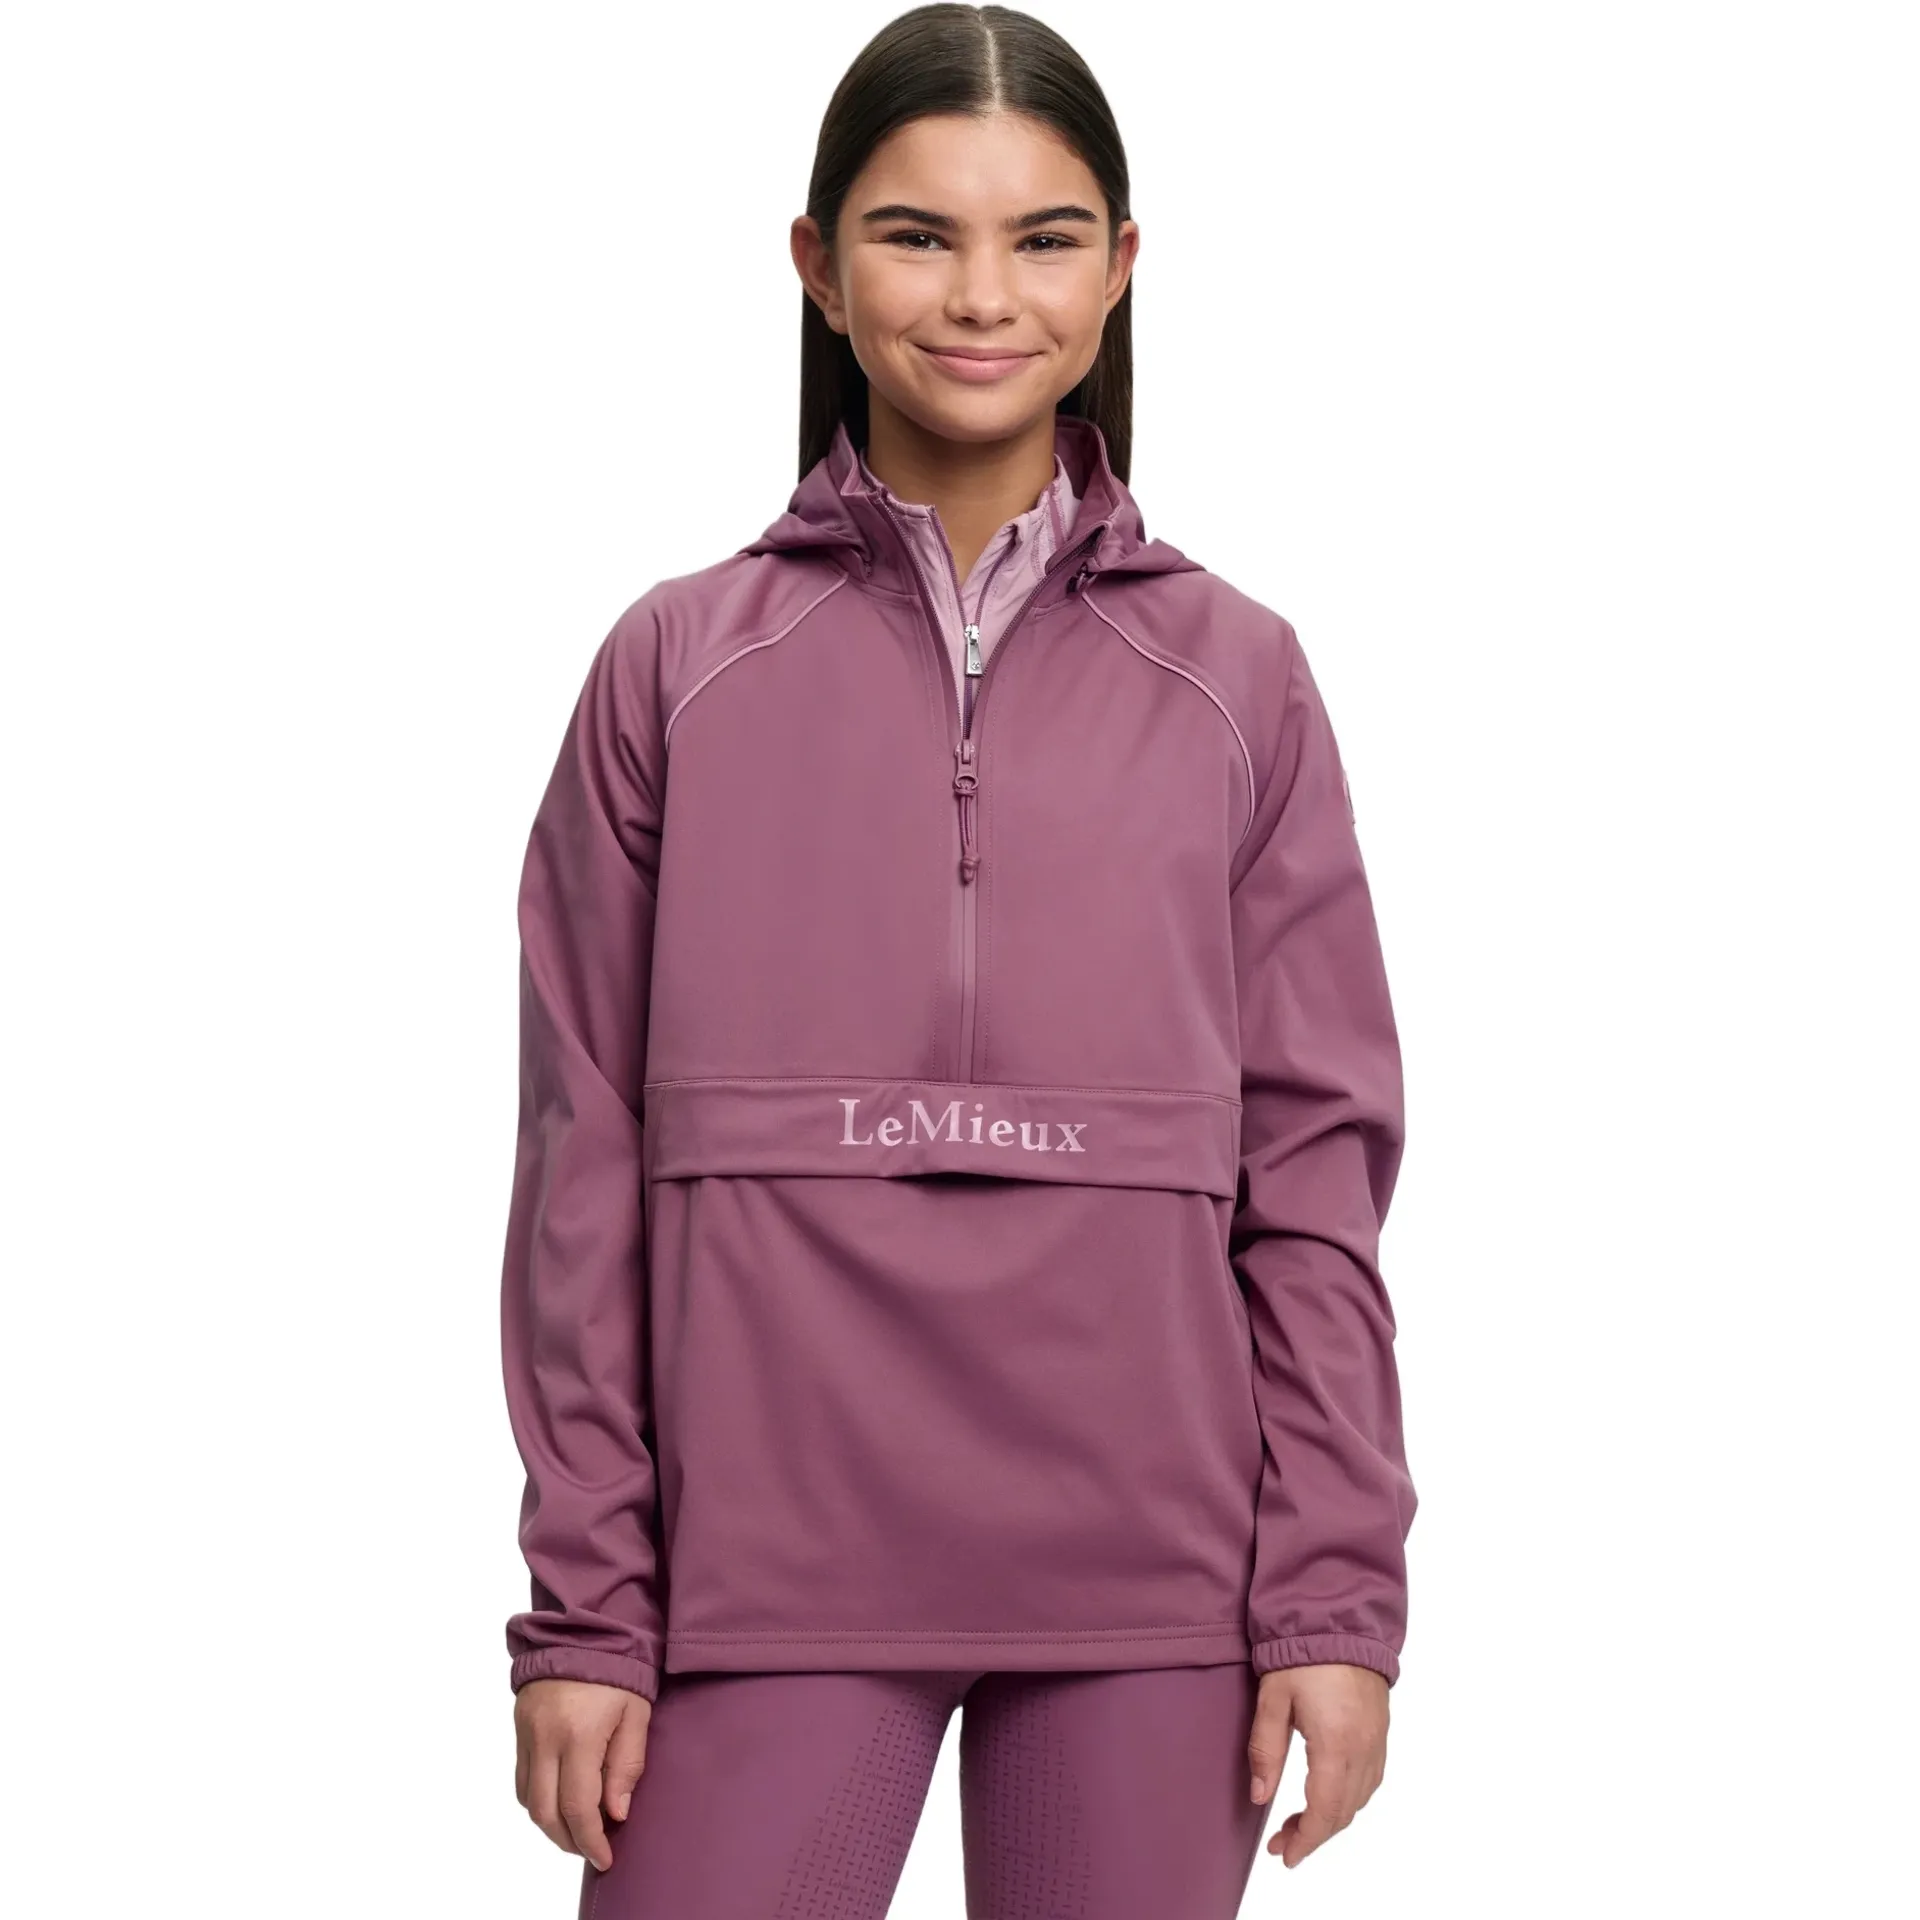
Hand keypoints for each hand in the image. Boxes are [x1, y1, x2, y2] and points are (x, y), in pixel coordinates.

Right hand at [514, 1677, 652, 1869]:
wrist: (584, 1627)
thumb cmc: (620, 1669)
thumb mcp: (636, 1714)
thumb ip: (626, 1765)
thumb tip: (616, 1813)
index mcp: (578, 1734)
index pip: (577, 1806)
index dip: (590, 1840)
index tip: (605, 1858)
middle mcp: (545, 1737)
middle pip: (545, 1812)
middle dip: (568, 1840)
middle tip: (591, 1848)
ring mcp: (527, 1733)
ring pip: (528, 1799)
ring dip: (550, 1823)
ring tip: (577, 1828)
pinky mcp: (519, 1727)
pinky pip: (522, 1777)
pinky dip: (538, 1798)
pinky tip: (559, 1799)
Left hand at [1246, 1662, 1388, 1867]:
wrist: (1340, 1621)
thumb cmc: (1303, 1655)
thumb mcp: (1273, 1698)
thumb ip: (1266, 1749)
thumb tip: (1260, 1797)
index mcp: (1336, 1744)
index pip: (1325, 1811)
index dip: (1306, 1840)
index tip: (1284, 1856)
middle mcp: (1364, 1749)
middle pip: (1344, 1812)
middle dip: (1314, 1834)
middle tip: (1283, 1841)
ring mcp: (1377, 1741)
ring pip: (1360, 1800)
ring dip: (1333, 1818)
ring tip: (1300, 1822)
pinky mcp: (1381, 1731)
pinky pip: (1371, 1780)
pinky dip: (1350, 1798)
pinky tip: (1329, 1796)